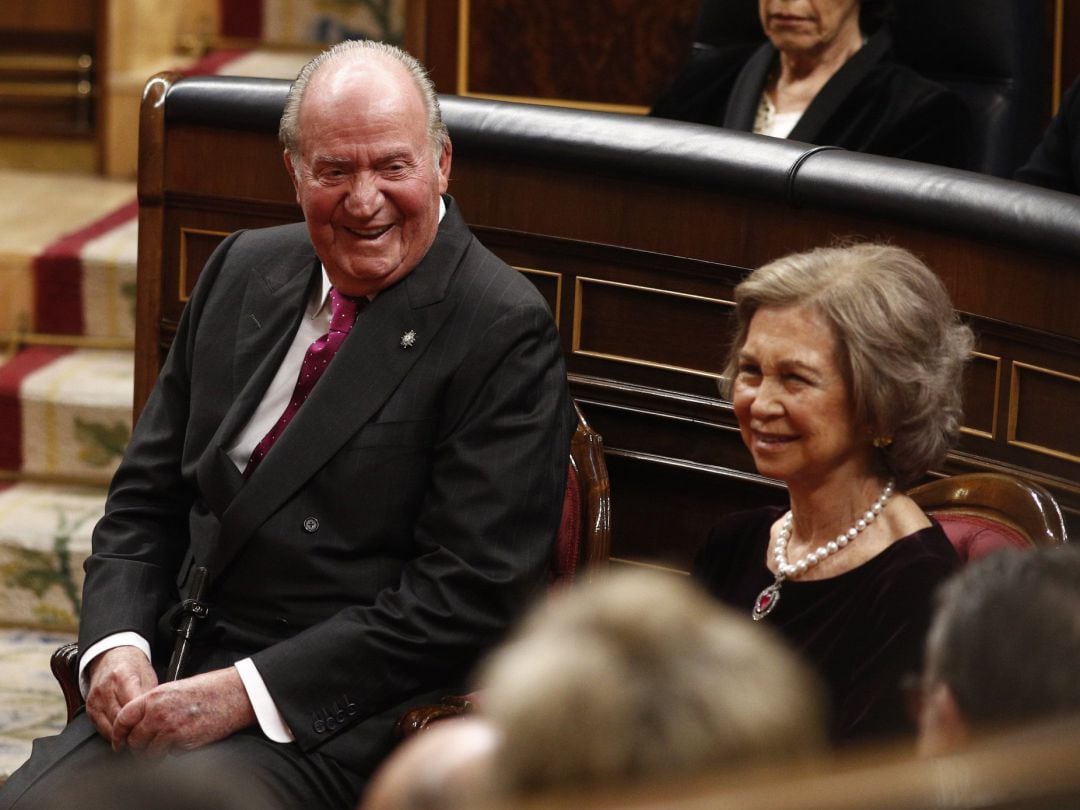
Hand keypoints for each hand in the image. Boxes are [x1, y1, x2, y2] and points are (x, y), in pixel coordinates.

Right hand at [85, 645, 157, 741]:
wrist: (111, 656)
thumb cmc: (133, 666)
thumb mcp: (148, 675)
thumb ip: (150, 696)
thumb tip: (157, 717)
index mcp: (122, 677)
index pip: (132, 707)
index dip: (143, 722)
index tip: (154, 731)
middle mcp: (105, 689)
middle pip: (120, 720)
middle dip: (134, 732)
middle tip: (148, 741)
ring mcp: (95, 699)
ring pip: (110, 727)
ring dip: (124, 736)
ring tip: (139, 741)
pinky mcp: (89, 708)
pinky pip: (101, 728)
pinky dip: (113, 734)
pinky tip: (125, 736)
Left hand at [111, 667, 256, 754]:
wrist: (234, 694)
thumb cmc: (210, 689)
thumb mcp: (176, 688)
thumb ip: (155, 703)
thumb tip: (142, 721)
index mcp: (154, 697)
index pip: (123, 719)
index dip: (118, 734)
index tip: (119, 742)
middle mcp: (158, 714)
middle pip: (134, 741)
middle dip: (138, 748)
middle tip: (145, 748)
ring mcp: (170, 730)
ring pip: (149, 753)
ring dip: (154, 754)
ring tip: (166, 746)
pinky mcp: (184, 743)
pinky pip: (169, 755)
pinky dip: (174, 752)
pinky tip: (185, 740)